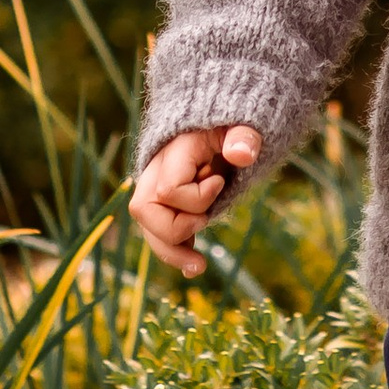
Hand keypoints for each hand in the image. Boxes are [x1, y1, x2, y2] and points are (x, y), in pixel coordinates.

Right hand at [131, 125, 263, 272]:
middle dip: (172, 233)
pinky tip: (194, 266)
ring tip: (198, 267)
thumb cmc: (234, 123)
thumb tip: (240, 154)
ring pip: (149, 226)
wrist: (225, 121)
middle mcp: (157, 169)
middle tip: (205, 231)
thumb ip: (244, 136)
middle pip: (143, 210)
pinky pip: (160, 230)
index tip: (220, 182)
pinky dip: (175, 249)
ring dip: (171, 251)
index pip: (168, 190)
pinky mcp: (167, 201)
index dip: (196, 198)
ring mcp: (158, 186)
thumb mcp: (244, 123)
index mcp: (173, 149)